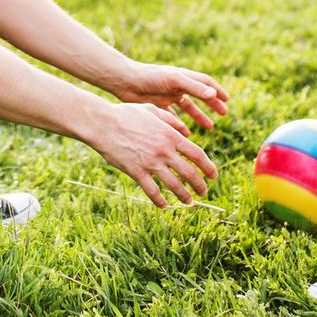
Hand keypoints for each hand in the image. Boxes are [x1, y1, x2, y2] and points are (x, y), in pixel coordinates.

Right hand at [90, 102, 218, 206]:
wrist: (103, 124)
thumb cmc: (126, 115)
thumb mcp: (152, 111)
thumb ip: (171, 120)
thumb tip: (185, 130)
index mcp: (170, 135)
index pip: (197, 154)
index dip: (208, 167)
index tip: (213, 176)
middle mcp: (164, 150)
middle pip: (189, 173)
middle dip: (199, 185)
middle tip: (204, 192)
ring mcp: (150, 163)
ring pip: (174, 185)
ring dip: (184, 196)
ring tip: (188, 201)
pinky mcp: (136, 172)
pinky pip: (152, 191)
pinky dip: (160, 200)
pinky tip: (164, 205)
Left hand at [111, 62, 229, 129]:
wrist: (124, 82)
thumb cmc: (149, 77)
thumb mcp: (174, 81)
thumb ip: (193, 88)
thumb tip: (214, 94)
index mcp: (182, 77)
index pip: (204, 83)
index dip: (216, 90)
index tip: (227, 100)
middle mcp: (176, 86)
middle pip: (199, 95)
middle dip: (211, 104)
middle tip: (223, 114)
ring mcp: (167, 96)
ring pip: (187, 107)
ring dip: (198, 117)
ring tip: (209, 128)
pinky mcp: (157, 105)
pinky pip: (172, 117)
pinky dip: (180, 125)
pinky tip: (185, 134)